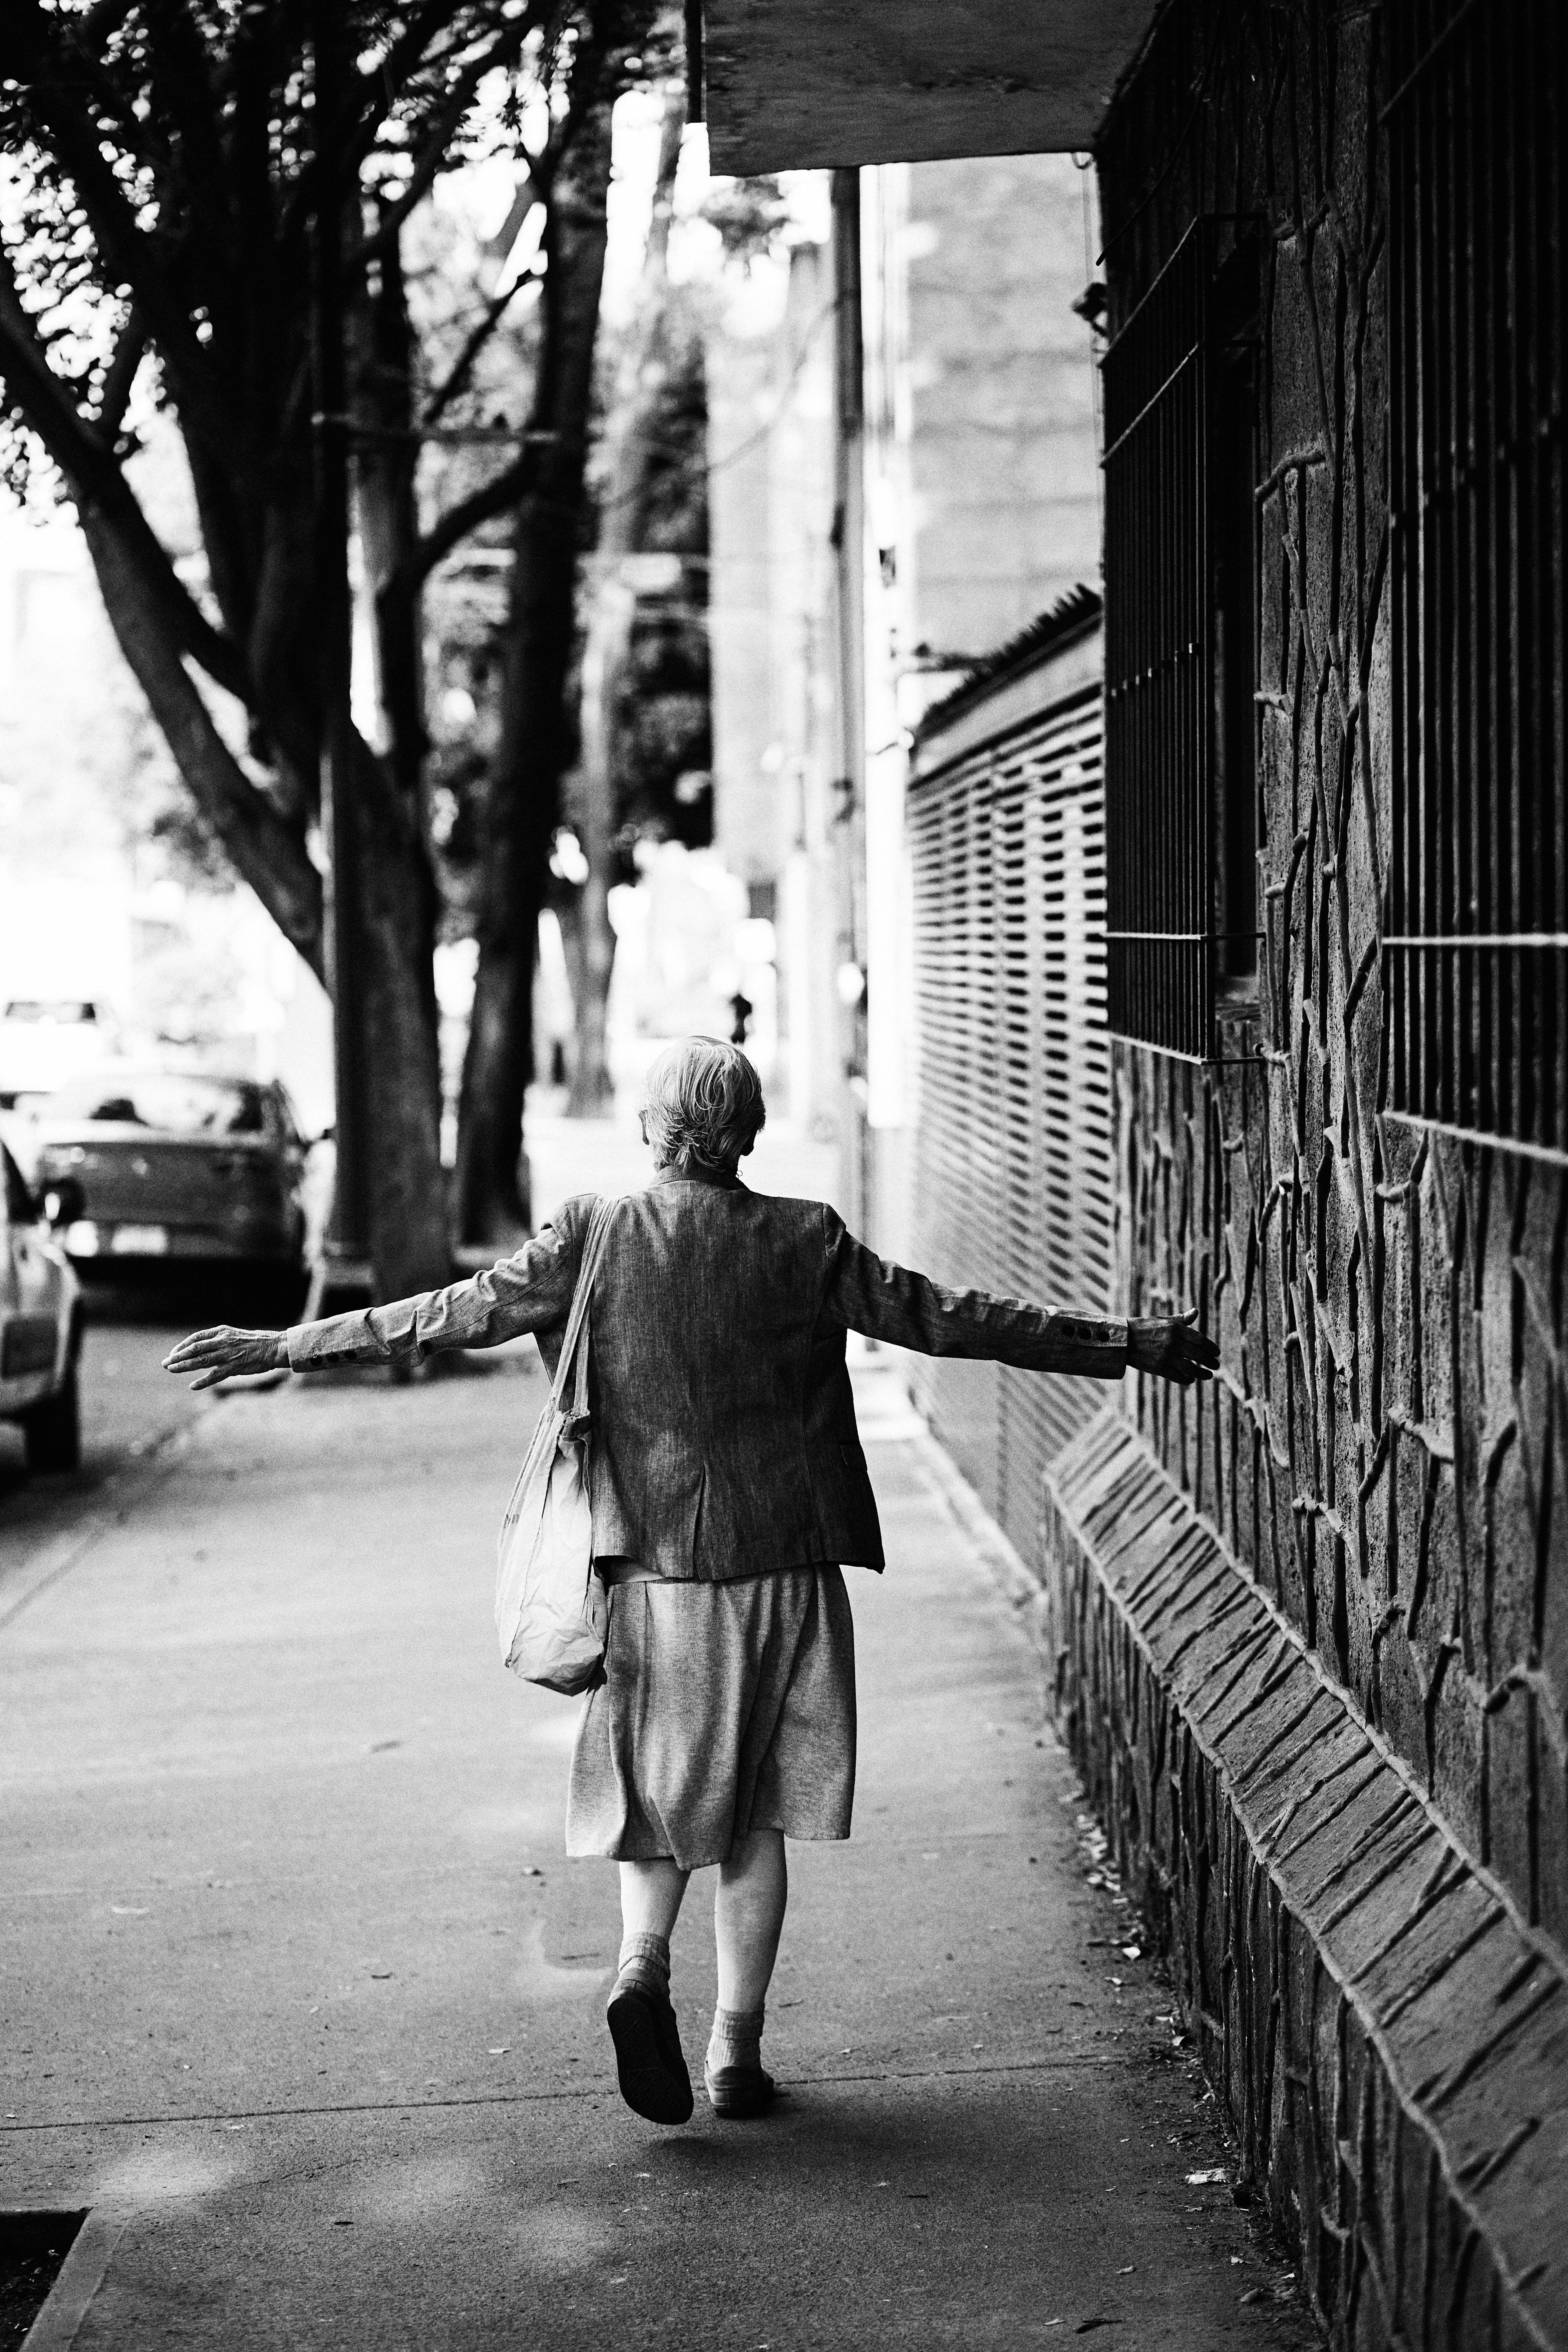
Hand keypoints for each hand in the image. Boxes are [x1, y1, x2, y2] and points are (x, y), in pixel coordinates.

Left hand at [162, 1326, 288, 1390]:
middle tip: (165, 1364)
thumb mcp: (233, 1335)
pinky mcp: (235, 1367)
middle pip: (195, 1349)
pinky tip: (192, 1386)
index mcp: (222, 1332)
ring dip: (184, 1366)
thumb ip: (218, 1341)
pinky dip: (203, 1381)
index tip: (172, 1354)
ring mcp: (228, 1354)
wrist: (273, 1347)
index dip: (182, 1346)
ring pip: (201, 1360)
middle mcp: (223, 1341)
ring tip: (171, 1370)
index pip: (196, 1338)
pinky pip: (215, 1375)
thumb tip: (201, 1350)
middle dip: (178, 1356)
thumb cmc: (254, 1342)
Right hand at [1127, 1308, 1218, 1386]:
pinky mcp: (1159, 1368)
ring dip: (1202, 1373)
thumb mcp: (1163, 1320)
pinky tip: (1191, 1379)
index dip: (1211, 1348)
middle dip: (1210, 1362)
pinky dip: (1187, 1379)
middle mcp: (1172, 1343)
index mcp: (1175, 1329)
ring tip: (1208, 1375)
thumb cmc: (1144, 1327)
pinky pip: (1178, 1376)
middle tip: (1216, 1366)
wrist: (1123, 1339)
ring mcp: (1166, 1357)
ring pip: (1190, 1368)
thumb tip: (1196, 1312)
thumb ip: (1181, 1319)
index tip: (1216, 1353)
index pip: (1200, 1340)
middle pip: (1198, 1355)